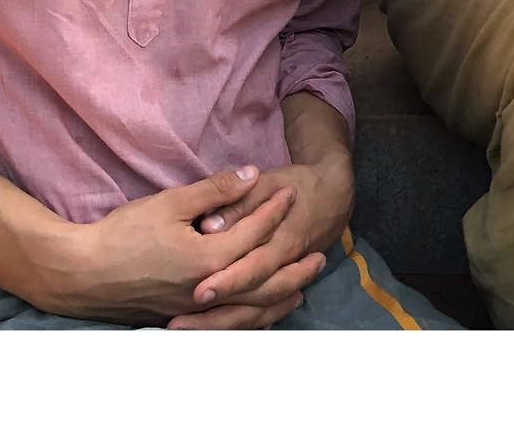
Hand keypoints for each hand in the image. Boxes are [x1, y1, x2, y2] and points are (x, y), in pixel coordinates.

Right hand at [63, 165, 304, 323]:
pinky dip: (253, 315)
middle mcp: (208, 291)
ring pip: (250, 308)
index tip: (290, 193)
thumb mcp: (171, 202)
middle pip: (263, 280)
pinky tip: (259, 310)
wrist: (85, 274)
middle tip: (320, 254)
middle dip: (292, 265)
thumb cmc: (124, 234)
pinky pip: (230, 321)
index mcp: (208, 259)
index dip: (272, 210)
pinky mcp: (184, 318)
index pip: (253, 233)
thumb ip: (214, 191)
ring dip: (279, 296)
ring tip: (301, 286)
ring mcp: (196, 310)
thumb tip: (251, 174)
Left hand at [167, 152, 353, 330]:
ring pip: (254, 315)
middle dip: (214, 317)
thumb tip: (209, 225)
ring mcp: (282, 283)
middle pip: (250, 303)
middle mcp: (282, 271)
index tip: (197, 293)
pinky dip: (236, 323)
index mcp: (283, 242)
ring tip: (184, 330)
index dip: (226, 282)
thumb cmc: (298, 185)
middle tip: (179, 324)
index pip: (252, 269)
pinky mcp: (279, 288)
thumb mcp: (270, 183)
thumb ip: (239, 204)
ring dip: (219, 326)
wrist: (334, 195)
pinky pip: (259, 314)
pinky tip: (209, 328)